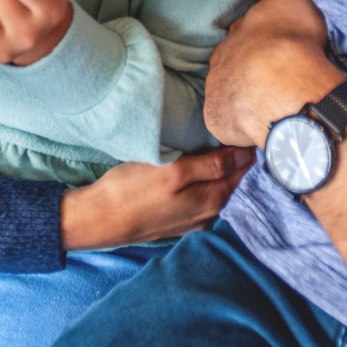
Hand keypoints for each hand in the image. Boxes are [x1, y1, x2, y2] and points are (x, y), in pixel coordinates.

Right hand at [60, 147, 255, 247]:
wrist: (98, 220)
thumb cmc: (132, 191)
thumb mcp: (174, 172)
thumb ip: (212, 165)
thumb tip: (247, 154)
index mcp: (212, 200)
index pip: (243, 170)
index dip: (247, 147)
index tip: (247, 125)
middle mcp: (208, 214)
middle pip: (232, 180)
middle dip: (236, 158)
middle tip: (235, 128)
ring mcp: (192, 220)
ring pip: (216, 188)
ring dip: (219, 169)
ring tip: (218, 143)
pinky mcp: (176, 219)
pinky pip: (200, 196)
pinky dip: (204, 180)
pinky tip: (196, 168)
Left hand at [203, 0, 339, 145]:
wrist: (285, 88)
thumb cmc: (292, 42)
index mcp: (235, 35)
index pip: (243, 36)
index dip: (259, 42)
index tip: (274, 49)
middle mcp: (220, 61)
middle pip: (232, 64)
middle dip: (247, 70)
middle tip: (272, 79)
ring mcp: (216, 92)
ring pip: (229, 93)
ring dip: (244, 97)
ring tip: (267, 105)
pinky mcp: (218, 121)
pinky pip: (229, 123)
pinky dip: (242, 123)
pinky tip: (261, 123)